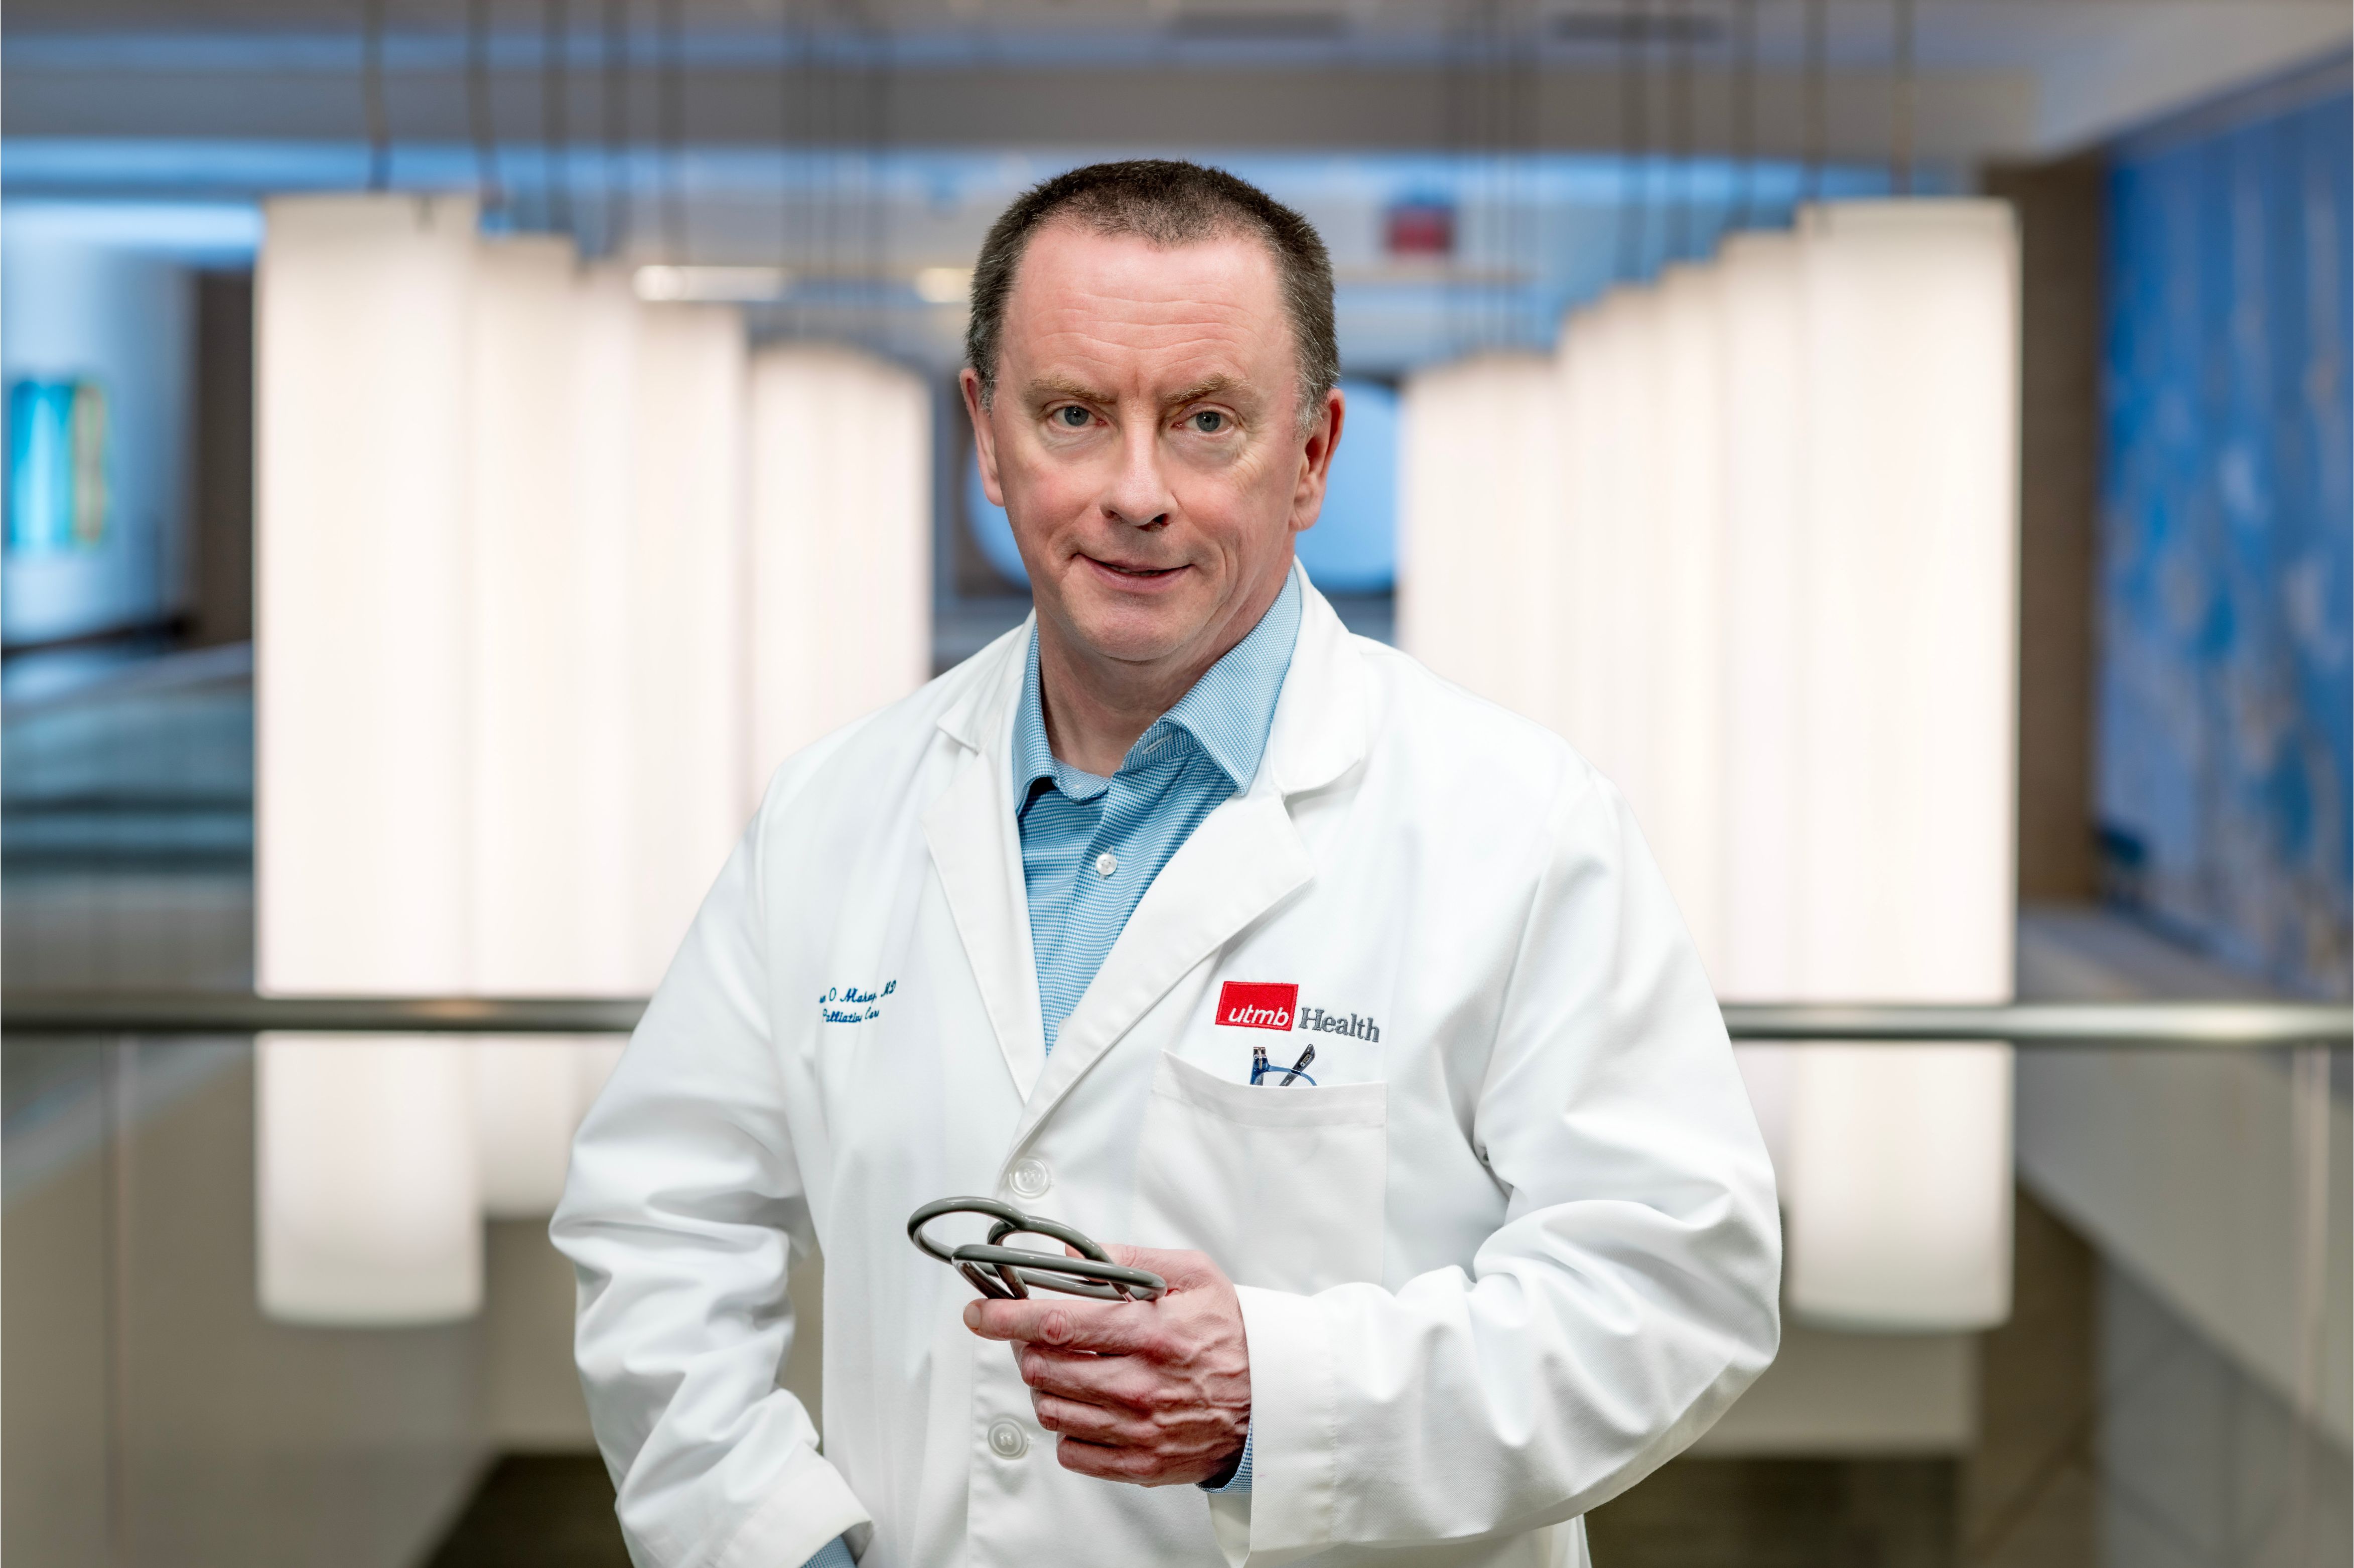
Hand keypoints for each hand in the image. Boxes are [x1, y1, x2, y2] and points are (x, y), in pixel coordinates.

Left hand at [962, 1244, 1249, 1486]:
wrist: (1274, 1400)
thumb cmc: (1232, 1334)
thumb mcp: (1193, 1275)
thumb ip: (1129, 1260)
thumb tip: (1069, 1256)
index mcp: (1151, 1332)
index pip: (1058, 1323)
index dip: (1007, 1317)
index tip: (980, 1313)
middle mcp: (1140, 1384)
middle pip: (1044, 1369)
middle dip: (1027, 1349)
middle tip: (1038, 1337)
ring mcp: (1138, 1429)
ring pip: (1051, 1410)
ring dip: (1045, 1386)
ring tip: (1068, 1369)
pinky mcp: (1139, 1463)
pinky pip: (1071, 1452)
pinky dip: (1067, 1428)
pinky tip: (1087, 1406)